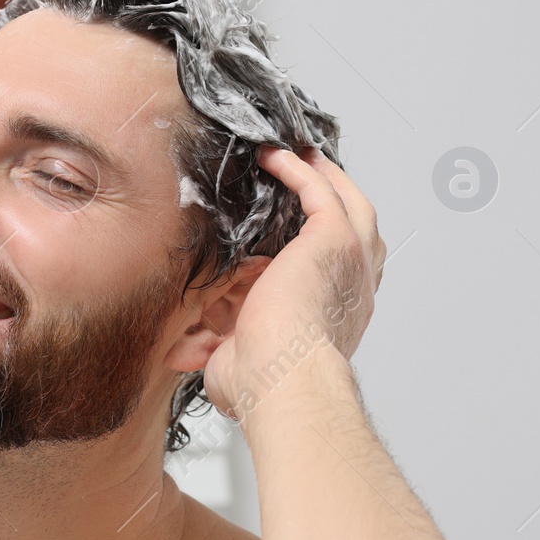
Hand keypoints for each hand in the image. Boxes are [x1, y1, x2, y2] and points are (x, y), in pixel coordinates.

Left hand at [202, 147, 386, 421]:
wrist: (281, 380)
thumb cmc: (262, 386)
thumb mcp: (233, 360)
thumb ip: (214, 346)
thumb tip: (181, 349)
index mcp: (336, 317)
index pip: (337, 273)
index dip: (320, 249)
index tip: (295, 233)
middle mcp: (353, 288)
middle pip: (359, 228)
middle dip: (337, 198)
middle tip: (313, 176)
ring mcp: (350, 260)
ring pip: (349, 200)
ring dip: (323, 174)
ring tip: (298, 153)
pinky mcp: (334, 239)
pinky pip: (320, 190)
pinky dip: (299, 169)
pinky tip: (273, 156)